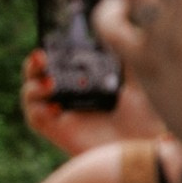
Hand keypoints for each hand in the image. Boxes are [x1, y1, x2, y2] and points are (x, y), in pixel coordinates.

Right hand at [21, 48, 166, 156]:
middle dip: (33, 65)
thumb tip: (123, 33)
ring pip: (31, 96)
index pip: (58, 65)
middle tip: (41, 56)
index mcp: (86, 86)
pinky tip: (56, 102)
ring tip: (49, 81)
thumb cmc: (149, 119)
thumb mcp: (141, 82)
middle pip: (38, 77)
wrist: (150, 150)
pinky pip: (36, 118)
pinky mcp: (59, 133)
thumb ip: (128, 61)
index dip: (51, 53)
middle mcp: (70, 100)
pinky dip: (38, 107)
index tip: (53, 41)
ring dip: (33, 85)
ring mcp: (63, 117)